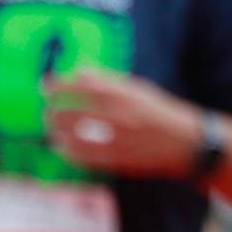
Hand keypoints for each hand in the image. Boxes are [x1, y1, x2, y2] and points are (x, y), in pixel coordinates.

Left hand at [44, 70, 199, 177]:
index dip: (57, 86)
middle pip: (69, 114)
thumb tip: (79, 71)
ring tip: (52, 131)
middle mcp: (116, 116)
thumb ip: (108, 80)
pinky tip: (64, 148)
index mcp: (121, 95)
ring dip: (57, 134)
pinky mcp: (116, 160)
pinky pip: (83, 157)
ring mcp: (115, 140)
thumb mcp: (138, 88)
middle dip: (51, 113)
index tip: (45, 86)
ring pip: (72, 138)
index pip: (78, 86)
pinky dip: (69, 152)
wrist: (185, 142)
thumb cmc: (161, 111)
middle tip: (47, 112)